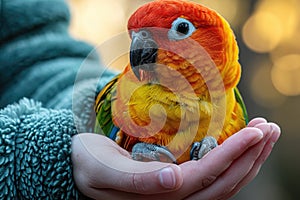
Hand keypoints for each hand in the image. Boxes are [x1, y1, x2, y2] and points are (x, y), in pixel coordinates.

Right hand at [71, 117, 279, 199]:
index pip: (205, 176)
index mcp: (158, 197)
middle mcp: (174, 199)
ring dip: (247, 158)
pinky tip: (243, 146)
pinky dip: (232, 160)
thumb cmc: (87, 164)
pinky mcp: (177, 182)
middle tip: (270, 128)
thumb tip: (174, 180)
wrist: (79, 165)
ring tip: (265, 134)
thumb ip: (136, 179)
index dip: (232, 155)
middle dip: (250, 156)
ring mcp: (178, 192)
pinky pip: (213, 175)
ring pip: (223, 181)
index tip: (254, 131)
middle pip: (223, 182)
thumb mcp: (102, 170)